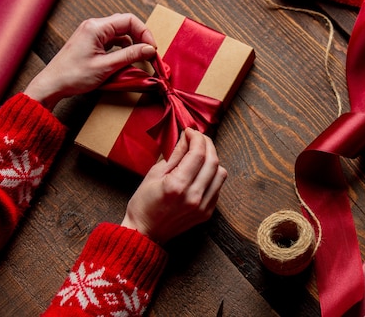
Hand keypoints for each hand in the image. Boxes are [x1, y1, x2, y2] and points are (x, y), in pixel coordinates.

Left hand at [24, 13, 156, 109]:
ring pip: (120, 33)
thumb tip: (149, 49)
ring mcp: (92, 34)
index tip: (152, 48)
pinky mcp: (91, 43)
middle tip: (149, 52)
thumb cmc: (73, 76)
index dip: (144, 33)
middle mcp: (94, 26)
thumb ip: (130, 55)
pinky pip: (113, 40)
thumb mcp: (106, 66)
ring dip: (133, 43)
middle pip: (126, 24)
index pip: (129, 20)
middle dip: (140, 37)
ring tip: (140, 56)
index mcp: (96, 27)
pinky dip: (123, 48)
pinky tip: (127, 58)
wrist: (52, 85)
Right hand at [121, 128, 226, 244]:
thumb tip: (186, 138)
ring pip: (220, 173)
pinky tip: (201, 171)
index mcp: (177, 185)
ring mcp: (203, 207)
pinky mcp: (207, 213)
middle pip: (213, 161)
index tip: (190, 132)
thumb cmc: (144, 203)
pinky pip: (218, 187)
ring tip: (200, 154)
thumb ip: (175, 155)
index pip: (198, 153)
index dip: (197, 138)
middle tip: (198, 138)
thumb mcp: (154, 174)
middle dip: (207, 144)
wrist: (144, 233)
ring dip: (212, 159)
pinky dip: (213, 175)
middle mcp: (194, 196)